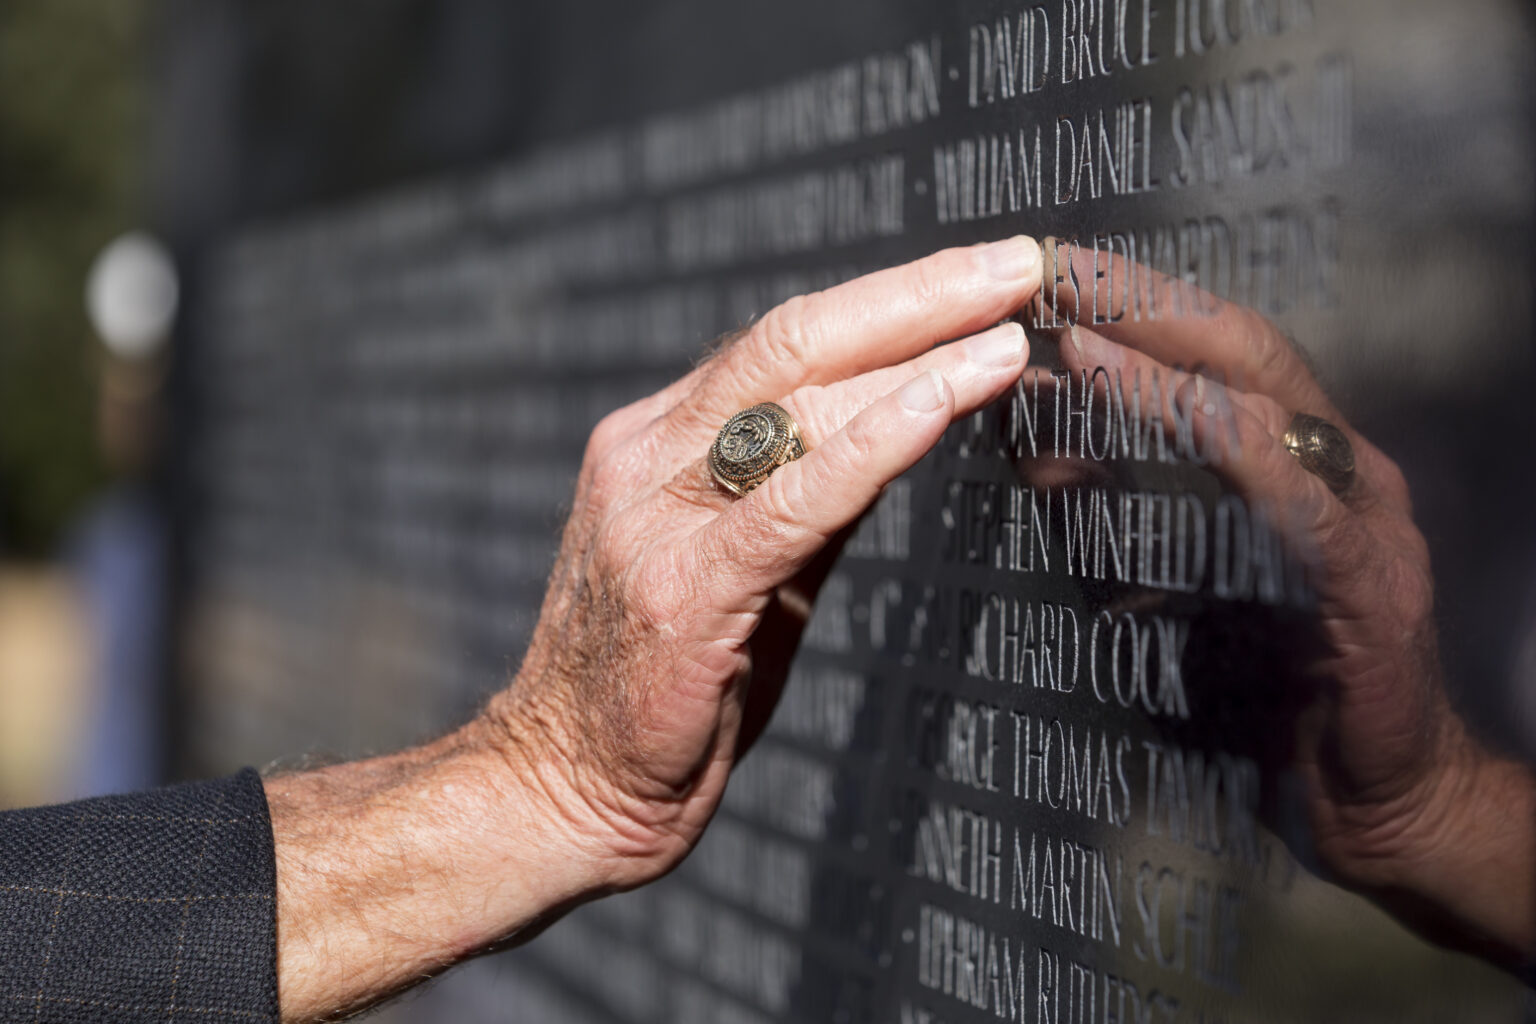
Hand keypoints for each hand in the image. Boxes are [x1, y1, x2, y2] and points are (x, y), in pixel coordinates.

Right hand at [265, 238, 1045, 1019]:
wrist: (561, 786)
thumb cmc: (662, 685)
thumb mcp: (743, 568)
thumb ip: (807, 492)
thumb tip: (905, 423)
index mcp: (656, 444)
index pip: (781, 344)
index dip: (888, 301)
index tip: (979, 278)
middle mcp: (649, 459)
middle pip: (791, 339)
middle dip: (916, 291)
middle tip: (1018, 260)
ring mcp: (656, 518)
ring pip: (792, 393)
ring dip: (917, 345)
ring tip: (1014, 316)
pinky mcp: (684, 589)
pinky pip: (793, 498)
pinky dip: (876, 438)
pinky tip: (945, 397)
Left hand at [1047, 239, 1534, 972]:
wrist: (1365, 797)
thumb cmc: (1257, 684)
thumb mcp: (1154, 579)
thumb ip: (1100, 506)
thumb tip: (1021, 432)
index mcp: (1287, 457)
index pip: (1206, 350)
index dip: (1127, 302)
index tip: (1039, 264)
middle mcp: (1333, 467)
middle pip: (1240, 350)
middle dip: (1141, 301)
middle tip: (1050, 265)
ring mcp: (1361, 520)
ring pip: (1269, 412)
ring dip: (1165, 370)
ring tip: (1076, 335)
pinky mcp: (1370, 590)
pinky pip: (1302, 508)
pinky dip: (1236, 458)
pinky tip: (1182, 424)